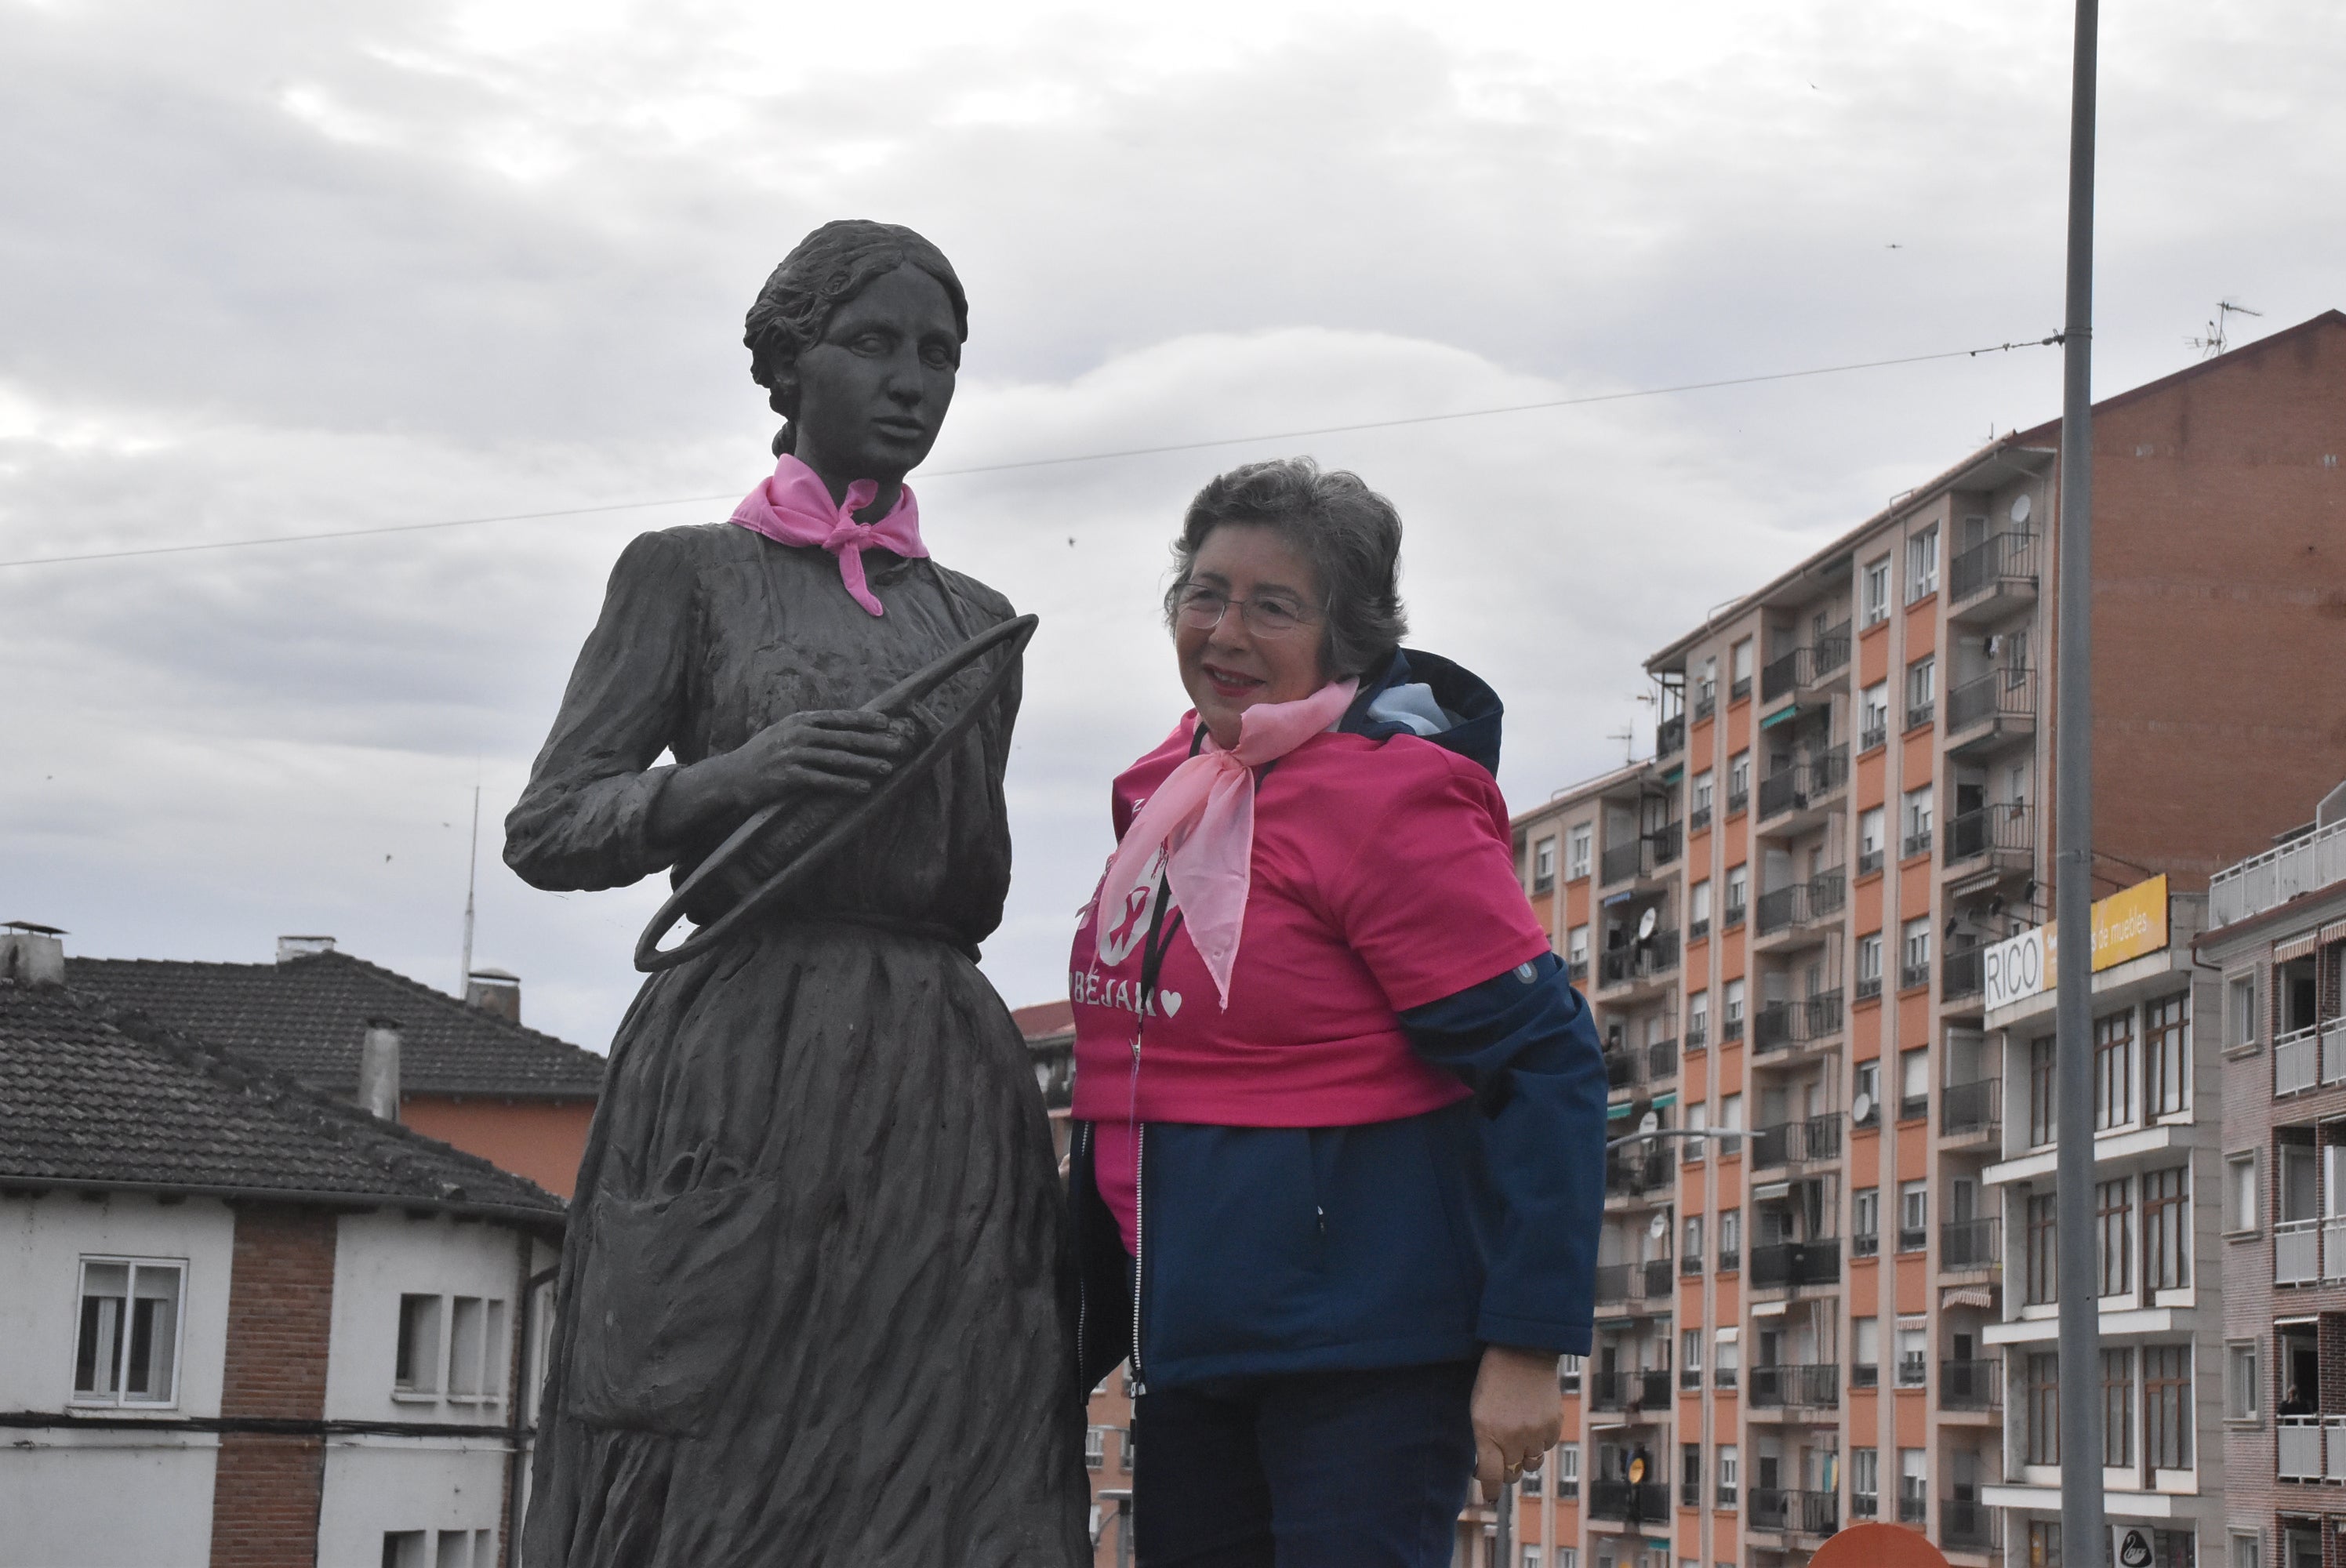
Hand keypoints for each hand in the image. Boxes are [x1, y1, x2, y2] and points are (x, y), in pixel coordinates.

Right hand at [711, 709, 912, 810]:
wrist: (732, 776)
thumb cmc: (764, 755)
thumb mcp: (785, 732)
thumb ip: (811, 729)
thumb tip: (842, 728)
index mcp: (800, 720)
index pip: (840, 718)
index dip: (865, 720)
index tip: (888, 722)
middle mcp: (799, 734)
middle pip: (845, 738)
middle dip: (875, 742)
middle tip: (900, 746)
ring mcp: (794, 755)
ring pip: (838, 759)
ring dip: (866, 764)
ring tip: (889, 769)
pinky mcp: (789, 778)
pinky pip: (824, 781)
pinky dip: (846, 784)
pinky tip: (864, 788)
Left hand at [1472, 1345, 1561, 1503]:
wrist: (1522, 1352)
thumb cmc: (1494, 1381)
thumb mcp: (1478, 1410)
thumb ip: (1483, 1441)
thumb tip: (1487, 1470)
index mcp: (1487, 1432)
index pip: (1491, 1476)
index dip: (1490, 1489)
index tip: (1490, 1495)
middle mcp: (1512, 1437)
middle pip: (1512, 1474)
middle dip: (1506, 1470)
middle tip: (1502, 1458)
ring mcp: (1535, 1432)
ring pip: (1531, 1464)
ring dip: (1524, 1456)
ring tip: (1519, 1434)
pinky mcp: (1553, 1425)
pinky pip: (1546, 1447)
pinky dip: (1540, 1441)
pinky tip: (1533, 1421)